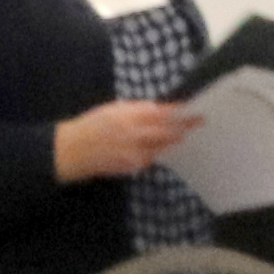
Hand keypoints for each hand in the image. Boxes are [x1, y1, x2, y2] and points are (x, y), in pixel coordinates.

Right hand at [53, 99, 197, 181]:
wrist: (73, 151)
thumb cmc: (92, 125)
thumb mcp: (113, 110)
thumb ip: (136, 110)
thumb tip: (158, 111)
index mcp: (128, 114)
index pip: (160, 112)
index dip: (178, 111)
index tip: (191, 108)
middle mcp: (134, 133)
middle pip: (167, 130)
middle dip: (185, 126)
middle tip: (199, 122)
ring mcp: (135, 151)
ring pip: (162, 145)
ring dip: (173, 140)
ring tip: (184, 134)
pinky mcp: (133, 165)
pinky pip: (151, 157)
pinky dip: (156, 151)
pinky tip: (158, 147)